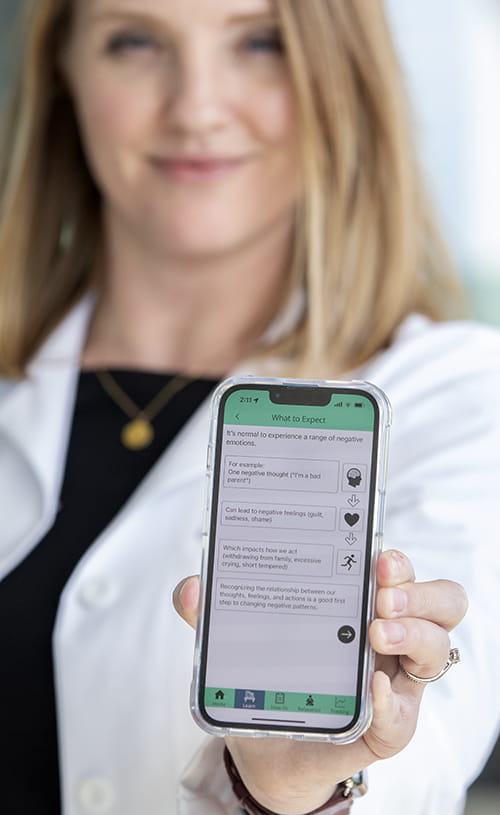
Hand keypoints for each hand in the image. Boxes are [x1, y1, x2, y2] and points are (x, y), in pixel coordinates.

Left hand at [173, 550, 466, 814]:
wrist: (268, 750)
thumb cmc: (271, 679)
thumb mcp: (243, 640)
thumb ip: (215, 614)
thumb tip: (190, 589)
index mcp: (363, 602)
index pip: (399, 569)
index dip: (398, 559)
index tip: (376, 554)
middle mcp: (391, 635)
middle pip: (440, 600)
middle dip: (418, 590)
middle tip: (382, 594)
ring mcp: (397, 681)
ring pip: (437, 648)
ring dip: (414, 634)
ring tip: (376, 633)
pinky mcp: (387, 728)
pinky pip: (405, 716)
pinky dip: (393, 700)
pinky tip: (373, 689)